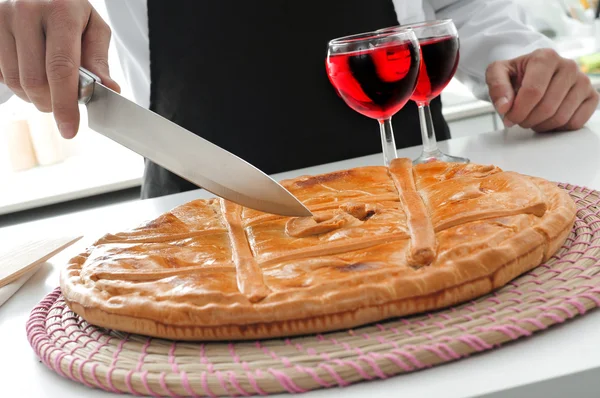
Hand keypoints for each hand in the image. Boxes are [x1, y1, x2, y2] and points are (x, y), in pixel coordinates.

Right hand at [0, 0, 119, 137]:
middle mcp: (27, 11)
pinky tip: (28, 72)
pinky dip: (16, 83)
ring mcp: (2, 17)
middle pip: (35, 81)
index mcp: (61, 11)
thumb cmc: (69, 11)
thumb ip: (98, 60)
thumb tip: (109, 90)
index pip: (61, 69)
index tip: (70, 128)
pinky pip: (0, 73)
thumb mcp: (93, 28)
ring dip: (33, 96)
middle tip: (61, 105)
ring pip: (14, 81)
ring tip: (46, 87)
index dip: (65, 104)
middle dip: (51, 104)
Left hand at [486, 48, 598, 132]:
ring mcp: (583, 81)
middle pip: (547, 107)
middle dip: (527, 120)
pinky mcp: (592, 96)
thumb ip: (497, 86)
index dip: (518, 111)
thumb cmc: (516, 75)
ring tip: (531, 118)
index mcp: (545, 57)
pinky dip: (557, 128)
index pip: (533, 92)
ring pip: (561, 117)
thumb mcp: (497, 73)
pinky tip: (547, 120)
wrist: (533, 74)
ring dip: (540, 125)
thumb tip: (505, 107)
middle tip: (519, 119)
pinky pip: (576, 123)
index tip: (509, 117)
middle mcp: (569, 66)